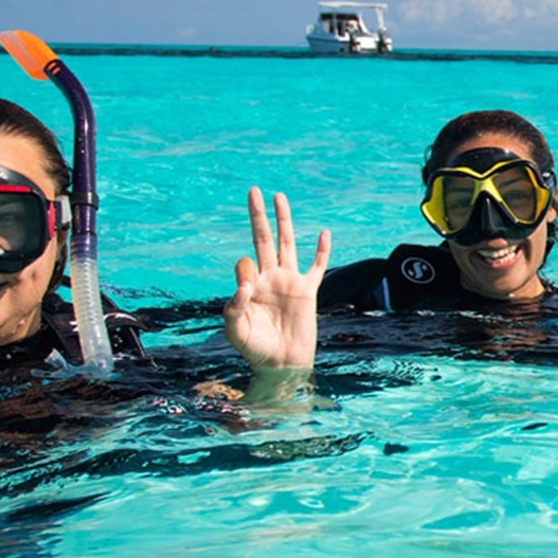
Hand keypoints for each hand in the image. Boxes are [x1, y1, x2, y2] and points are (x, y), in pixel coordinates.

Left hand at [224, 187, 330, 371]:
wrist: (281, 366)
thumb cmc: (255, 350)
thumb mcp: (236, 333)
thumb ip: (234, 310)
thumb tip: (244, 287)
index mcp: (250, 285)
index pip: (245, 264)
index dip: (244, 273)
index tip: (246, 292)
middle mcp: (269, 278)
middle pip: (264, 239)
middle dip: (258, 216)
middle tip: (253, 191)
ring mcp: (289, 282)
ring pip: (287, 244)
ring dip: (283, 220)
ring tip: (279, 196)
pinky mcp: (308, 292)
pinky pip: (316, 267)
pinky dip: (321, 251)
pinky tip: (323, 233)